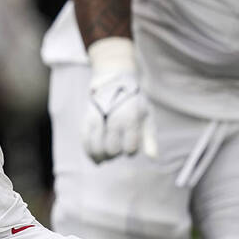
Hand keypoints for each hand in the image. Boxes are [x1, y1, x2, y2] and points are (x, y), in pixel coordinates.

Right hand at [81, 37, 155, 162]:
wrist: (114, 81)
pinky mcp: (87, 118)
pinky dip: (88, 152)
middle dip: (115, 155)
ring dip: (101, 156)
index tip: (130, 147)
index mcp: (130, 118)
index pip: (130, 147)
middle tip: (116, 151)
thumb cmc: (134, 102)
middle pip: (112, 149)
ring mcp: (99, 117)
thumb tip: (153, 157)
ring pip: (96, 147)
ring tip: (105, 157)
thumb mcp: (147, 115)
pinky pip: (85, 140)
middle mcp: (114, 118)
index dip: (131, 151)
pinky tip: (94, 158)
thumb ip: (150, 137)